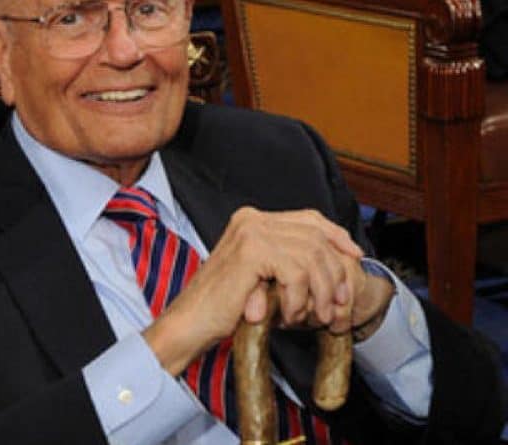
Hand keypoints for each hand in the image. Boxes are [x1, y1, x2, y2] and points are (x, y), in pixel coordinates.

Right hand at [143, 207, 364, 374]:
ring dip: (319, 292)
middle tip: (337, 303)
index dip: (337, 237)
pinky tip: (288, 316)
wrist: (191, 322)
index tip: (354, 258)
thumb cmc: (224, 306)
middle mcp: (251, 219)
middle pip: (315, 236)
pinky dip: (299, 299)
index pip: (310, 218)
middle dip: (334, 272)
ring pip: (311, 256)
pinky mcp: (251, 252)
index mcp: (253, 219)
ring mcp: (250, 232)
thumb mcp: (264, 277)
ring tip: (312, 316)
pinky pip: (297, 273)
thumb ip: (289, 261)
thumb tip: (338, 261)